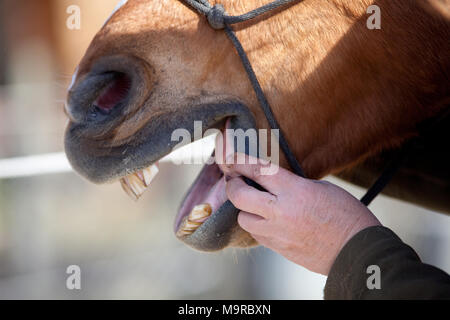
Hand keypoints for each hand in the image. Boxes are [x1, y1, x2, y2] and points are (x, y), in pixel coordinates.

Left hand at [222, 153, 380, 274]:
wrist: (358, 252)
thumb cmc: (347, 216)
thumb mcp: (322, 188)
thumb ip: (293, 185)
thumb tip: (272, 183)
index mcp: (295, 191)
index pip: (258, 170)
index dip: (240, 161)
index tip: (231, 157)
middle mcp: (281, 212)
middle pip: (239, 196)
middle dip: (232, 184)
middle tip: (234, 179)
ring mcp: (278, 234)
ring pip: (243, 219)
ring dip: (245, 209)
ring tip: (255, 203)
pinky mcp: (279, 249)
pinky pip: (257, 235)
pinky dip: (257, 225)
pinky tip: (267, 220)